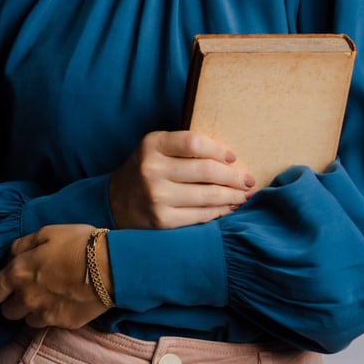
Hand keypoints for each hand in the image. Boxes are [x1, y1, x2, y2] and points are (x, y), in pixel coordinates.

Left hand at [0, 224, 109, 327]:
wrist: (110, 267)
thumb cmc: (78, 243)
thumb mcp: (47, 233)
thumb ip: (22, 246)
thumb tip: (12, 256)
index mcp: (18, 274)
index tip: (2, 285)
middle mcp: (26, 298)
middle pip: (7, 311)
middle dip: (14, 301)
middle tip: (29, 288)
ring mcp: (45, 314)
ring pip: (26, 320)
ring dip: (32, 310)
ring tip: (48, 296)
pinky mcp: (63, 324)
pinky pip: (49, 324)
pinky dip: (52, 315)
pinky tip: (64, 301)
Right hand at [109, 130, 254, 229]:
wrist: (115, 201)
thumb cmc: (145, 170)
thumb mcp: (156, 148)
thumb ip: (184, 147)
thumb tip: (230, 159)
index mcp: (152, 144)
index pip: (194, 143)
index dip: (218, 150)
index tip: (232, 158)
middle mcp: (152, 169)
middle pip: (206, 171)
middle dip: (234, 177)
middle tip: (248, 181)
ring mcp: (157, 197)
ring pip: (208, 196)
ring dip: (232, 196)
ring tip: (244, 195)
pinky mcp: (162, 220)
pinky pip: (201, 215)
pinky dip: (220, 212)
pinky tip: (228, 208)